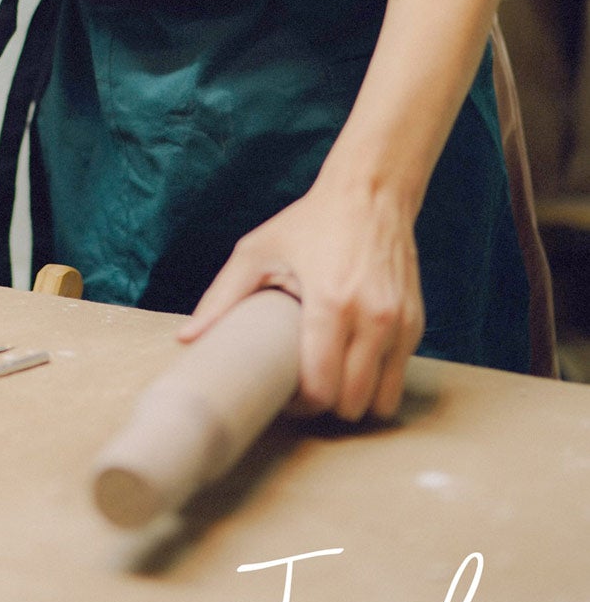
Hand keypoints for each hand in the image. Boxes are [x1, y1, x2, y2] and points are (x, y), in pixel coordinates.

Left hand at [176, 176, 424, 421]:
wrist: (370, 194)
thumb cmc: (310, 222)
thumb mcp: (257, 251)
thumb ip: (222, 297)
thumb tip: (187, 339)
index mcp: (331, 303)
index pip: (321, 388)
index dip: (300, 405)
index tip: (285, 397)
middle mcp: (372, 318)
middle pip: (352, 404)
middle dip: (325, 407)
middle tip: (305, 392)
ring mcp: (399, 323)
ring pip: (382, 401)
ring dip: (355, 402)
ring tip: (332, 383)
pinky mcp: (415, 323)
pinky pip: (398, 376)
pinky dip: (376, 380)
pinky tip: (353, 362)